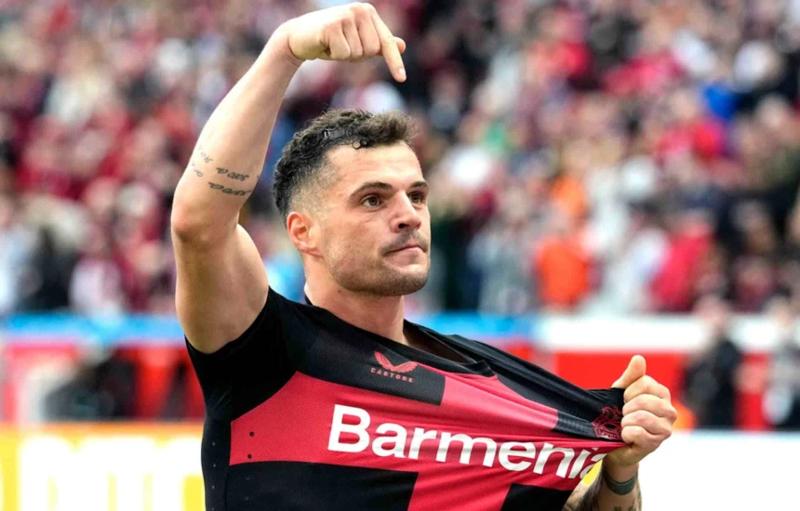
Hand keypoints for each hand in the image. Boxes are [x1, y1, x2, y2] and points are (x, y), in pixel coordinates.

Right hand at [276, 2, 406, 81]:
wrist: (297, 37)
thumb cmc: (330, 41)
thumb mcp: (357, 41)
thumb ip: (379, 43)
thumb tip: (402, 45)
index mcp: (368, 12)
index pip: (386, 42)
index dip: (395, 62)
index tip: (401, 79)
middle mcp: (360, 10)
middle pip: (371, 51)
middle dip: (357, 56)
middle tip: (341, 46)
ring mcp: (346, 15)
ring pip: (357, 54)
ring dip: (344, 55)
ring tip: (332, 44)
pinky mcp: (332, 25)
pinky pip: (343, 54)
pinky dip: (333, 55)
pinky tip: (324, 45)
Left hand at [605, 355, 676, 469]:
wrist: (617, 444)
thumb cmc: (621, 414)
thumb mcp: (622, 391)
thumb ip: (632, 376)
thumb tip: (639, 358)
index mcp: (662, 394)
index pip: (645, 382)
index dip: (628, 391)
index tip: (625, 400)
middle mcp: (669, 411)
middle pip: (644, 400)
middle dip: (626, 408)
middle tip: (624, 415)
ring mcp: (665, 429)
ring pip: (641, 417)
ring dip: (625, 421)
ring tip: (625, 425)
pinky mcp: (656, 444)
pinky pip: (636, 432)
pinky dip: (625, 433)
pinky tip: (627, 436)